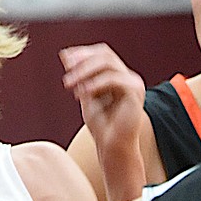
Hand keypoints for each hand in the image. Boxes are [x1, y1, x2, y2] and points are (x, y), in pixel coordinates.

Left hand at [60, 44, 144, 164]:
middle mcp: (128, 77)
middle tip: (67, 73)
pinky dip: (96, 82)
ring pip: (108, 63)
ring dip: (85, 71)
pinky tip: (83, 92)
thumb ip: (79, 76)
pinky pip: (114, 78)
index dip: (84, 52)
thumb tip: (65, 54)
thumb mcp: (85, 95)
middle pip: (105, 55)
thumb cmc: (102, 126)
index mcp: (118, 76)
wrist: (113, 147)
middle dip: (83, 60)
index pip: (102, 54)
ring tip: (69, 84)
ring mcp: (133, 83)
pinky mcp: (135, 92)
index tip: (65, 58)